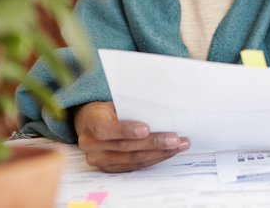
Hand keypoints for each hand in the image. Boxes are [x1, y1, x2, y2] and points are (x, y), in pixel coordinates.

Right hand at [74, 101, 189, 171]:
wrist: (97, 122)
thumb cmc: (114, 109)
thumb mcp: (119, 102)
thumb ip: (133, 107)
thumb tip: (162, 108)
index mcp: (92, 121)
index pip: (104, 129)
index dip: (125, 130)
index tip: (146, 129)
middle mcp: (90, 143)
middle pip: (124, 147)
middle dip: (152, 143)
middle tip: (174, 139)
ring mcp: (99, 159)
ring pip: (132, 159)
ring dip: (159, 153)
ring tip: (179, 145)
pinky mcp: (111, 168)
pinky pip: (135, 165)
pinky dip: (155, 158)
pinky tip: (170, 152)